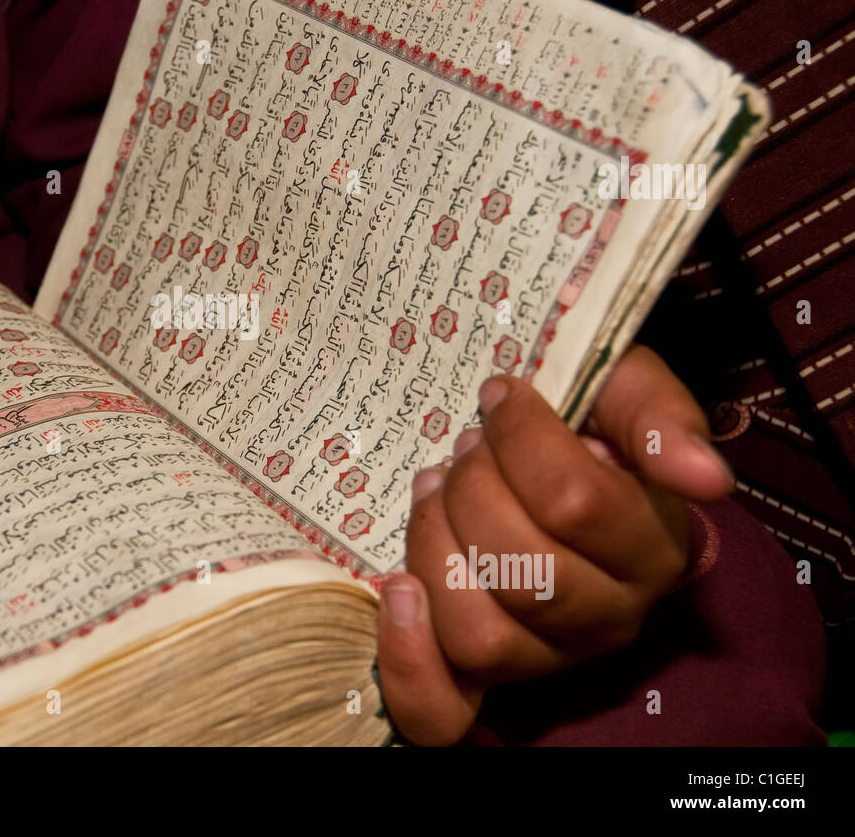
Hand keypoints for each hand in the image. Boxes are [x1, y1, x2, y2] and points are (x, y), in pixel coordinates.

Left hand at [375, 345, 733, 744]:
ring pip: (479, 635)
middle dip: (473, 490)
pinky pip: (442, 711)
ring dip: (435, 549)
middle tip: (466, 450)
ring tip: (434, 494)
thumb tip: (706, 478)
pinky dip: (409, 662)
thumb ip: (660, 419)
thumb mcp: (624, 392)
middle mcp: (607, 620)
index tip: (500, 396)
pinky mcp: (483, 681)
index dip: (520, 439)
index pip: (575, 504)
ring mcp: (545, 657)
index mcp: (652, 551)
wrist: (543, 458)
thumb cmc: (583, 424)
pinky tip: (398, 591)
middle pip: (523, 573)